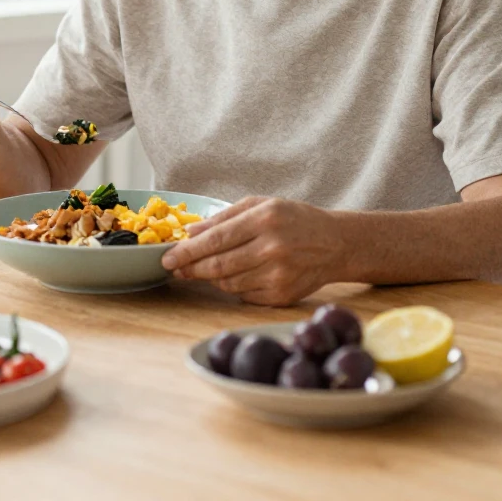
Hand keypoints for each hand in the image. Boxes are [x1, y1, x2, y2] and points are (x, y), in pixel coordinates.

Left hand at [161, 196, 346, 306]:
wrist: (334, 243)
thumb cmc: (294, 219)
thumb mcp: (261, 205)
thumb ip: (224, 217)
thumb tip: (191, 232)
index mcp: (265, 219)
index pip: (216, 239)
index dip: (187, 251)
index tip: (167, 256)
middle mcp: (272, 248)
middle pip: (218, 265)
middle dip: (190, 268)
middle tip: (175, 268)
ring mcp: (278, 275)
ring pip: (228, 283)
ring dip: (211, 277)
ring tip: (203, 268)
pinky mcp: (281, 296)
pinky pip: (244, 295)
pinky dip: (233, 287)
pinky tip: (235, 275)